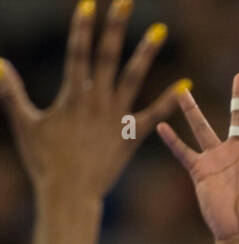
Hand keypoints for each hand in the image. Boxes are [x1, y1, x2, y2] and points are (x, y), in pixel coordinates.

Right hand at [0, 0, 182, 202]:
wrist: (69, 194)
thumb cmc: (44, 162)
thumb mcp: (25, 123)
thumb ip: (12, 92)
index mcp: (71, 95)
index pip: (77, 51)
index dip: (82, 26)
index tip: (89, 4)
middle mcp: (96, 101)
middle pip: (107, 55)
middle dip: (115, 26)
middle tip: (125, 0)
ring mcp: (115, 118)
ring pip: (132, 77)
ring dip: (145, 52)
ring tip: (160, 30)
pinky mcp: (130, 137)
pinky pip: (154, 116)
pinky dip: (169, 100)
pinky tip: (186, 85)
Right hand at [158, 74, 238, 240]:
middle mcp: (235, 151)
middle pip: (235, 117)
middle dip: (238, 98)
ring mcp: (216, 160)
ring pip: (201, 128)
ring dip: (191, 110)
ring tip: (182, 92)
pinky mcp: (200, 171)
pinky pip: (183, 152)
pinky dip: (172, 140)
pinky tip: (161, 126)